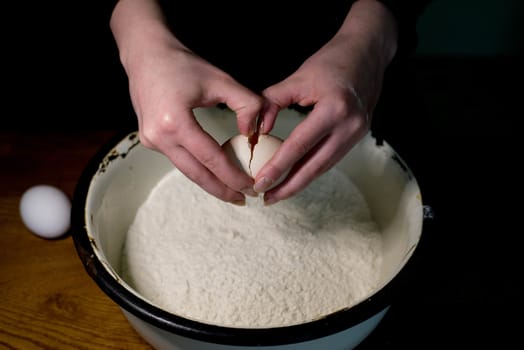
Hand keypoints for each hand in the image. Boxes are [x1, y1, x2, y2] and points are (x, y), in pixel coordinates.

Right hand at [111, 0, 261, 203]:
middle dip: (222, 190)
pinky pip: (178, 159)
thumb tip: (255, 133)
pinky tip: (213, 172)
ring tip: (232, 191)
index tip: (251, 187)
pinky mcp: (149, 139)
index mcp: (174, 122)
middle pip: (196, 174)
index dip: (233, 176)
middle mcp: (159, 136)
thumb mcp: (221, 80)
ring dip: (209, 182)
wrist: (146, 54)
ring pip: (186, 170)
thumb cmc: (183, 64)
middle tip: (244, 198)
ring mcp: (150, 140)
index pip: (211, 158)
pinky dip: (197, 168)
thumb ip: (247, 104)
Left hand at [254, 0, 397, 204]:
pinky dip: (312, 169)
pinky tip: (296, 176)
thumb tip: (256, 130)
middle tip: (267, 199)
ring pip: (324, 166)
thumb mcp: (297, 78)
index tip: (260, 183)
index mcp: (335, 109)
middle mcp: (350, 125)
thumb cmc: (331, 62)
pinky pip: (331, 158)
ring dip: (301, 181)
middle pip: (315, 166)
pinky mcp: (358, 135)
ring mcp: (358, 133)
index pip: (300, 145)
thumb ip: (271, 103)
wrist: (367, 53)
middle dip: (290, 186)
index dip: (278, 167)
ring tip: (278, 193)